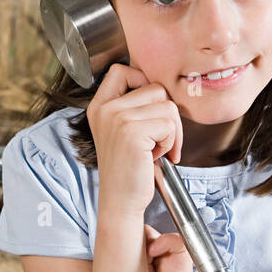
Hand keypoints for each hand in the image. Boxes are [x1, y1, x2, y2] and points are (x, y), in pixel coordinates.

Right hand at [89, 63, 182, 220]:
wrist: (121, 200)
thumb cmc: (128, 168)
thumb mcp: (122, 129)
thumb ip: (133, 105)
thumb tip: (162, 86)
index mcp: (99, 105)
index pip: (122, 70)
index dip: (143, 81)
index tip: (149, 108)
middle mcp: (105, 108)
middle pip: (156, 88)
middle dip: (166, 113)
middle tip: (157, 139)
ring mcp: (117, 118)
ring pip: (167, 105)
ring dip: (171, 130)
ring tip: (155, 149)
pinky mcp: (132, 132)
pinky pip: (170, 124)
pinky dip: (171, 142)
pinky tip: (157, 156)